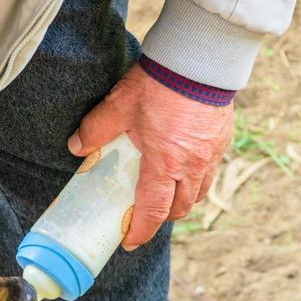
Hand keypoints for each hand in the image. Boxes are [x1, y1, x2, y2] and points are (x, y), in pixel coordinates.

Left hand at [69, 63, 233, 249]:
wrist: (200, 59)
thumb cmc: (160, 83)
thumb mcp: (119, 105)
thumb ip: (96, 129)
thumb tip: (77, 146)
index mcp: (165, 164)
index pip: (153, 211)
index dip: (141, 230)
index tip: (130, 240)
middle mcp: (192, 166)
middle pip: (180, 207)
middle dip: (162, 217)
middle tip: (145, 215)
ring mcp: (211, 154)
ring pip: (199, 192)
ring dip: (183, 199)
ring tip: (167, 193)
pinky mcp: (223, 139)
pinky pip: (210, 169)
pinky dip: (197, 177)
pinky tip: (187, 164)